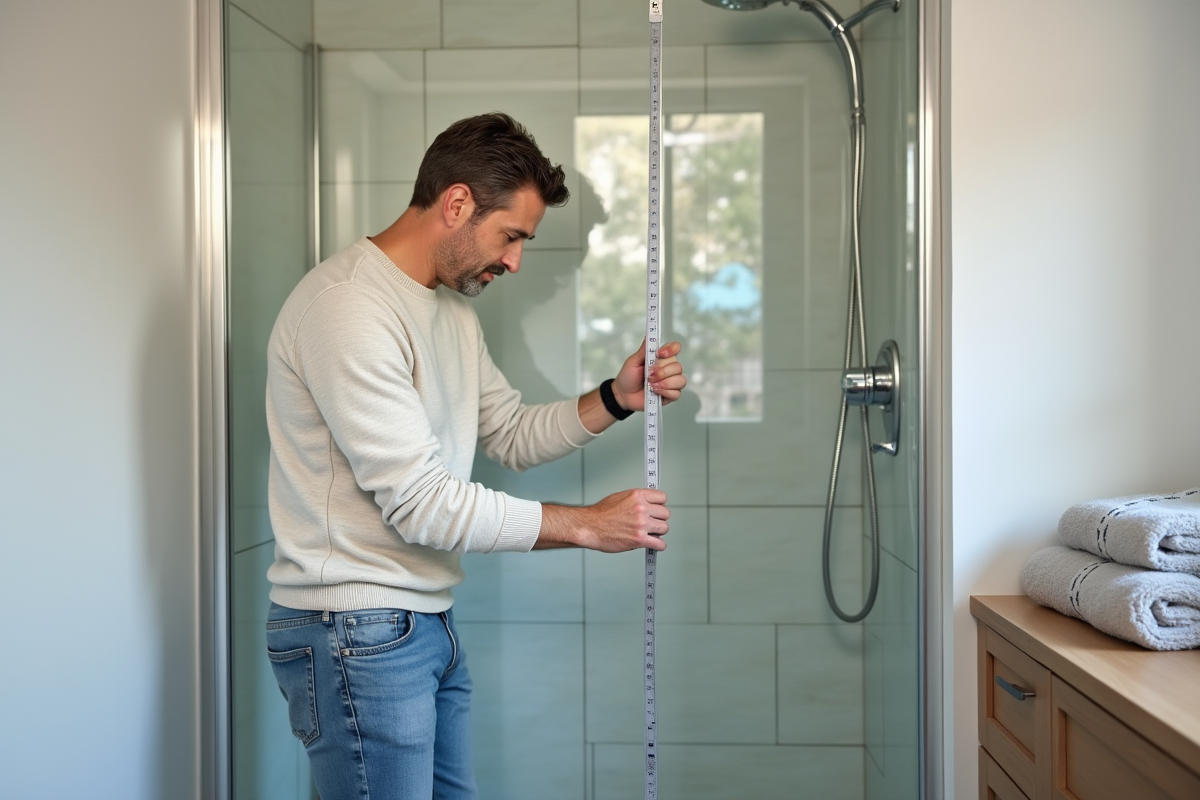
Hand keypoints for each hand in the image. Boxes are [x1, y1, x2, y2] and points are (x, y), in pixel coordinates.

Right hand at [537, 489, 668, 551]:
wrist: (590, 527)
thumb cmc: (600, 514)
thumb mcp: (620, 497)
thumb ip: (636, 500)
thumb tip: (648, 503)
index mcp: (637, 496)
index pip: (662, 498)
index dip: (659, 505)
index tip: (656, 509)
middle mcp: (641, 509)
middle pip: (665, 513)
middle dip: (659, 519)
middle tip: (651, 523)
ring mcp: (641, 524)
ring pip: (664, 528)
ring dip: (658, 532)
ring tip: (649, 533)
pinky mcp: (639, 539)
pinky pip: (660, 544)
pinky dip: (658, 546)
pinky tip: (652, 544)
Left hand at [611, 339, 686, 411]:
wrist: (623, 395)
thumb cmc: (628, 377)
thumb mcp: (633, 361)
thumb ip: (644, 350)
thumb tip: (649, 335)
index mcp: (661, 358)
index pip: (675, 348)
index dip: (671, 349)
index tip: (660, 354)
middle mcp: (669, 369)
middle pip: (677, 366)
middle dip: (662, 371)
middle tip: (649, 375)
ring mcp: (671, 382)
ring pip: (680, 380)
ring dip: (665, 382)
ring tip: (651, 385)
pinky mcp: (670, 395)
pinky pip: (676, 393)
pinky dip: (665, 392)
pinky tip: (655, 391)